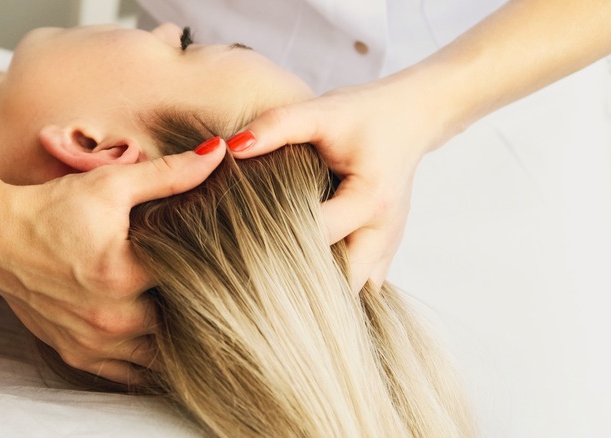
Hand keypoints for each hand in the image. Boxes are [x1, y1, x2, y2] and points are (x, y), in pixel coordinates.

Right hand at [0, 140, 225, 384]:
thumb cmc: (52, 208)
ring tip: (177, 310)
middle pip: (176, 322)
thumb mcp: (112, 185)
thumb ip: (170, 174)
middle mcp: (110, 317)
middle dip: (190, 305)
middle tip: (201, 286)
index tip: (213, 258)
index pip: (191, 281)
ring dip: (169, 335)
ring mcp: (92, 341)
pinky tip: (153, 336)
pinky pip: (126, 372)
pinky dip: (142, 359)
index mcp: (123, 275)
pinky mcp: (76, 352)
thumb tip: (219, 153)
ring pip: (156, 355)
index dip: (207, 269)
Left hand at [229, 73, 453, 291]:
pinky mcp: (384, 252)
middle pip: (339, 280)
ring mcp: (388, 246)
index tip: (238, 241)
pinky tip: (303, 279)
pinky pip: (360, 285)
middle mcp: (383, 232)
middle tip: (253, 277)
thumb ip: (278, 126)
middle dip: (299, 281)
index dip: (278, 241)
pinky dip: (334, 285)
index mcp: (369, 200)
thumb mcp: (322, 112)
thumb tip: (232, 147)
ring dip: (320, 289)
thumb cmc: (365, 114)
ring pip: (353, 291)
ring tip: (276, 284)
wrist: (412, 117)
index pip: (317, 236)